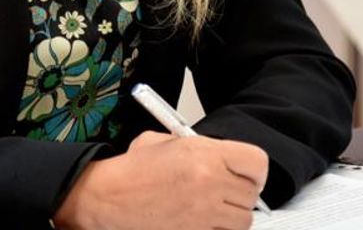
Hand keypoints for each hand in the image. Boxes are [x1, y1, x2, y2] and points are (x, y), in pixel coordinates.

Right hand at [53, 131, 267, 229]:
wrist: (106, 197)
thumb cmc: (130, 172)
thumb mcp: (167, 142)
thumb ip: (201, 148)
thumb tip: (224, 158)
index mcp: (203, 155)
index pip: (257, 163)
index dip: (254, 170)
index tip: (247, 174)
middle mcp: (208, 184)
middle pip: (251, 195)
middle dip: (241, 193)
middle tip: (225, 191)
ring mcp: (203, 214)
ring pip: (242, 221)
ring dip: (232, 215)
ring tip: (211, 207)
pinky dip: (216, 229)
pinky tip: (200, 220)